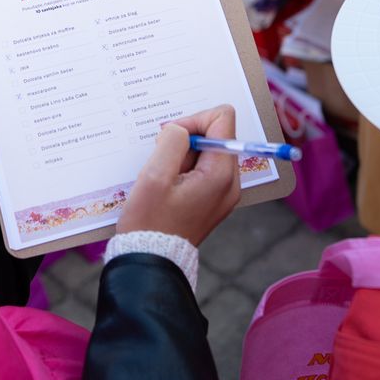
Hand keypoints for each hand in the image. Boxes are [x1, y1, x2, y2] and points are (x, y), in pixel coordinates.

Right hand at [117, 105, 241, 245]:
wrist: (150, 261)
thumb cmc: (149, 222)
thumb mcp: (155, 176)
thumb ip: (172, 141)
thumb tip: (181, 129)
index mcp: (221, 174)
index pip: (222, 119)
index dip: (193, 121)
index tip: (169, 139)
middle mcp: (230, 182)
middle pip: (216, 134)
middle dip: (187, 140)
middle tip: (163, 162)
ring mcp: (223, 192)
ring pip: (207, 151)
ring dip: (182, 155)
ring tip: (164, 178)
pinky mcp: (213, 199)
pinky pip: (203, 168)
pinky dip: (184, 168)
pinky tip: (167, 185)